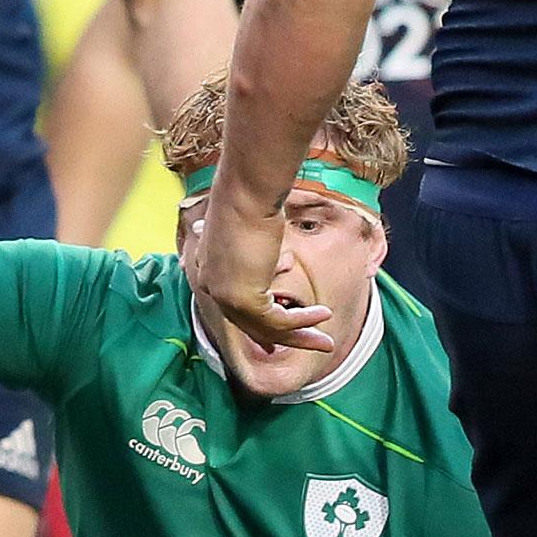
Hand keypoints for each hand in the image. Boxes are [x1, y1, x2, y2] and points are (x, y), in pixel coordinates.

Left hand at [189, 203, 333, 351]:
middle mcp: (213, 287)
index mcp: (209, 271)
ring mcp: (225, 296)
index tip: (276, 341)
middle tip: (310, 344)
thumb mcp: (256, 232)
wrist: (246, 192)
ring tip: (327, 341)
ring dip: (302, 335)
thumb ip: (263, 254)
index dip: (260, 329)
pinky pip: (277, 321)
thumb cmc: (250, 198)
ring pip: (268, 329)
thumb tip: (283, 262)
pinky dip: (302, 321)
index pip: (235, 310)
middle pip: (252, 326)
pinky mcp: (243, 299)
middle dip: (286, 339)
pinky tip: (323, 315)